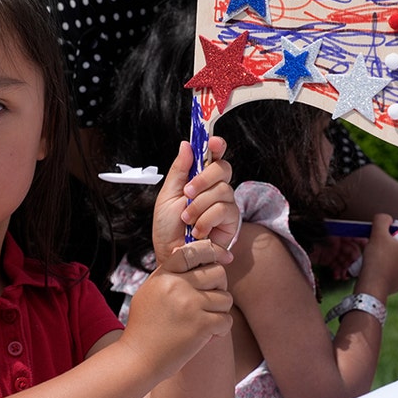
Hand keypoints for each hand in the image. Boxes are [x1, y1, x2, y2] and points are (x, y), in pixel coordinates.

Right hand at [121, 239, 233, 379]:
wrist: (138, 358)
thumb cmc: (144, 327)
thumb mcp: (150, 291)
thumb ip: (170, 275)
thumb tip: (191, 257)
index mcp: (164, 275)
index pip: (193, 251)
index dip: (210, 253)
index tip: (218, 260)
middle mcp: (177, 286)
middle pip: (218, 272)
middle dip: (219, 287)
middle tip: (210, 301)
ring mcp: (190, 305)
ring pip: (226, 298)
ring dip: (220, 311)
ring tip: (206, 322)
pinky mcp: (201, 325)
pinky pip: (227, 320)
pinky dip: (221, 329)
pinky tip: (208, 335)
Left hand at [151, 136, 237, 265]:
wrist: (172, 256)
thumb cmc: (168, 229)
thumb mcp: (167, 196)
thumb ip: (179, 171)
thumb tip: (186, 145)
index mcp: (198, 179)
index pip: (213, 156)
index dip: (216, 145)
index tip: (213, 141)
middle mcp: (214, 189)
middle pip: (223, 168)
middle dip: (204, 179)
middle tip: (188, 193)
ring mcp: (224, 204)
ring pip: (222, 190)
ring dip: (199, 205)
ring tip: (187, 219)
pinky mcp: (231, 221)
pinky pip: (223, 209)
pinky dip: (206, 219)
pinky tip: (198, 230)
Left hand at [308, 234, 367, 280]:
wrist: (297, 242)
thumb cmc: (311, 234)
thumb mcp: (329, 231)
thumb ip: (345, 234)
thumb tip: (363, 238)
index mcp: (339, 233)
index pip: (354, 237)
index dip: (361, 243)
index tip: (368, 249)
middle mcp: (337, 242)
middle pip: (351, 252)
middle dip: (354, 261)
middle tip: (355, 268)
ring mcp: (332, 252)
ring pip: (345, 261)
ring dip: (347, 269)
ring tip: (346, 276)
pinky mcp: (326, 260)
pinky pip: (336, 267)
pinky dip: (338, 272)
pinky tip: (338, 276)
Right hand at [356, 213, 397, 300]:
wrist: (371, 287)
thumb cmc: (377, 260)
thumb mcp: (378, 233)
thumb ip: (382, 220)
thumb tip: (386, 218)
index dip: (394, 230)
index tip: (384, 232)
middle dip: (386, 243)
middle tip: (374, 243)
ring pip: (393, 258)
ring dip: (382, 255)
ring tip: (372, 256)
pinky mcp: (397, 284)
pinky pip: (389, 270)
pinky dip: (381, 267)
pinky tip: (372, 267)